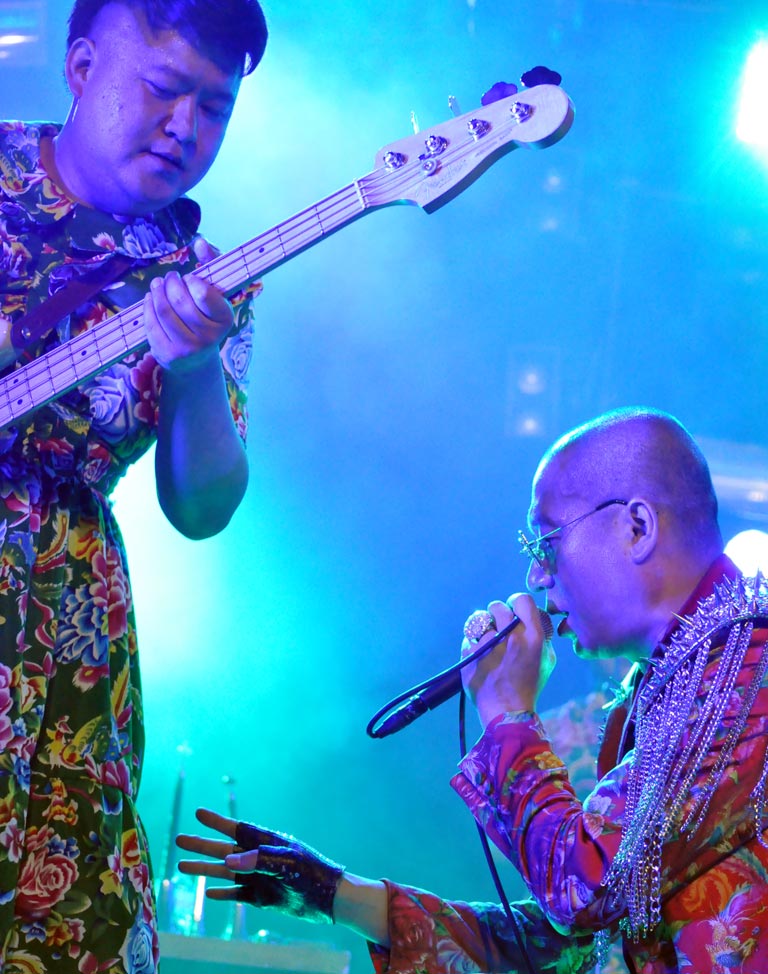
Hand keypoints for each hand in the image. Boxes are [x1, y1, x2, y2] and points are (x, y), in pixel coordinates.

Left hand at [144, 236, 232, 372]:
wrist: (197, 360)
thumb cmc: (206, 318)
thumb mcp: (215, 294)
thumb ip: (211, 264)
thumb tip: (199, 241)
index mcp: (224, 319)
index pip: (203, 292)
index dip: (191, 281)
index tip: (189, 278)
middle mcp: (209, 337)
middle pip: (179, 300)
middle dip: (170, 282)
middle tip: (170, 277)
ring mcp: (187, 349)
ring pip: (163, 310)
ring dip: (156, 291)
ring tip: (158, 285)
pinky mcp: (168, 355)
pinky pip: (151, 324)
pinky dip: (147, 307)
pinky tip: (150, 300)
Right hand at [176, 808, 344, 923]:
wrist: (329, 897)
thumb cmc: (312, 872)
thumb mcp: (286, 863)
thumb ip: (258, 859)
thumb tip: (229, 861)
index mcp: (267, 842)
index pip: (237, 829)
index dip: (217, 822)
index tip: (198, 813)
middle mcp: (259, 858)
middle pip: (224, 849)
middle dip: (202, 845)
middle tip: (179, 840)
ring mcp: (259, 878)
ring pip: (225, 872)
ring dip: (204, 868)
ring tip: (181, 865)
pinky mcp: (262, 897)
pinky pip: (237, 894)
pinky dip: (222, 893)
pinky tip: (208, 892)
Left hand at [460, 593, 555, 724]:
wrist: (508, 712)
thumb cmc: (530, 685)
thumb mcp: (546, 659)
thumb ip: (540, 635)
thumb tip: (531, 616)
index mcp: (532, 637)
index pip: (522, 600)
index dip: (516, 602)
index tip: (513, 610)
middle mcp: (510, 638)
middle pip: (497, 606)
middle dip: (496, 613)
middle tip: (498, 625)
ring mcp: (487, 646)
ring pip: (479, 621)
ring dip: (483, 629)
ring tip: (488, 642)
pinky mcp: (469, 656)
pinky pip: (468, 638)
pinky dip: (473, 645)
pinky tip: (479, 656)